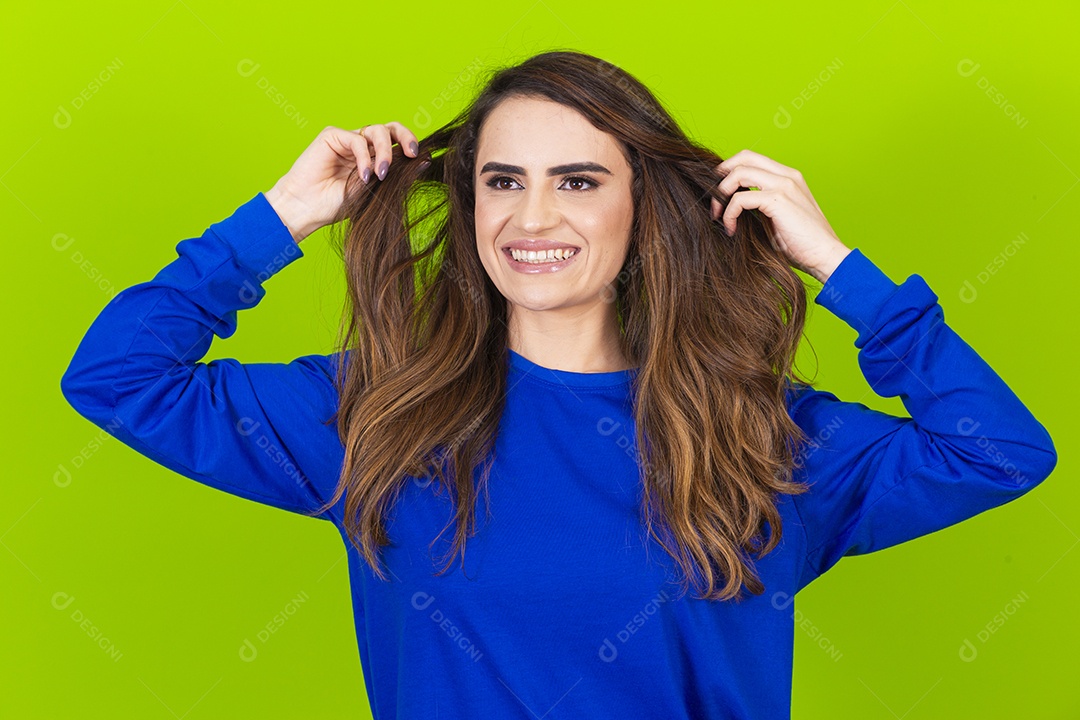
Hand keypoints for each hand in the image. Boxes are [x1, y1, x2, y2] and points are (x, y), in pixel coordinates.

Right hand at [264, 122, 422, 242]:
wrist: (306, 210)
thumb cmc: (336, 205)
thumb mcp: (374, 191)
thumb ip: (395, 176)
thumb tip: (424, 162)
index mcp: (373, 158)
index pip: (396, 142)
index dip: (410, 144)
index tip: (420, 158)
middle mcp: (362, 146)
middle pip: (390, 129)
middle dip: (405, 136)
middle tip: (412, 152)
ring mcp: (347, 139)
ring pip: (376, 131)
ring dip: (384, 151)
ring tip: (382, 173)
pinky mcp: (332, 136)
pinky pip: (357, 139)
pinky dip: (364, 157)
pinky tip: (364, 176)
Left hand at [710, 150, 850, 283]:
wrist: (825, 256)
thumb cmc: (801, 244)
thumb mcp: (775, 218)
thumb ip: (758, 205)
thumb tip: (730, 205)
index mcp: (788, 177)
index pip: (752, 159)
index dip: (730, 170)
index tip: (719, 193)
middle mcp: (787, 175)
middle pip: (744, 157)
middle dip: (721, 176)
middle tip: (713, 200)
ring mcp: (784, 185)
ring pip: (739, 173)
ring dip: (721, 195)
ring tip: (718, 216)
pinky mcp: (778, 199)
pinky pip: (740, 198)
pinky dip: (730, 213)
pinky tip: (731, 229)